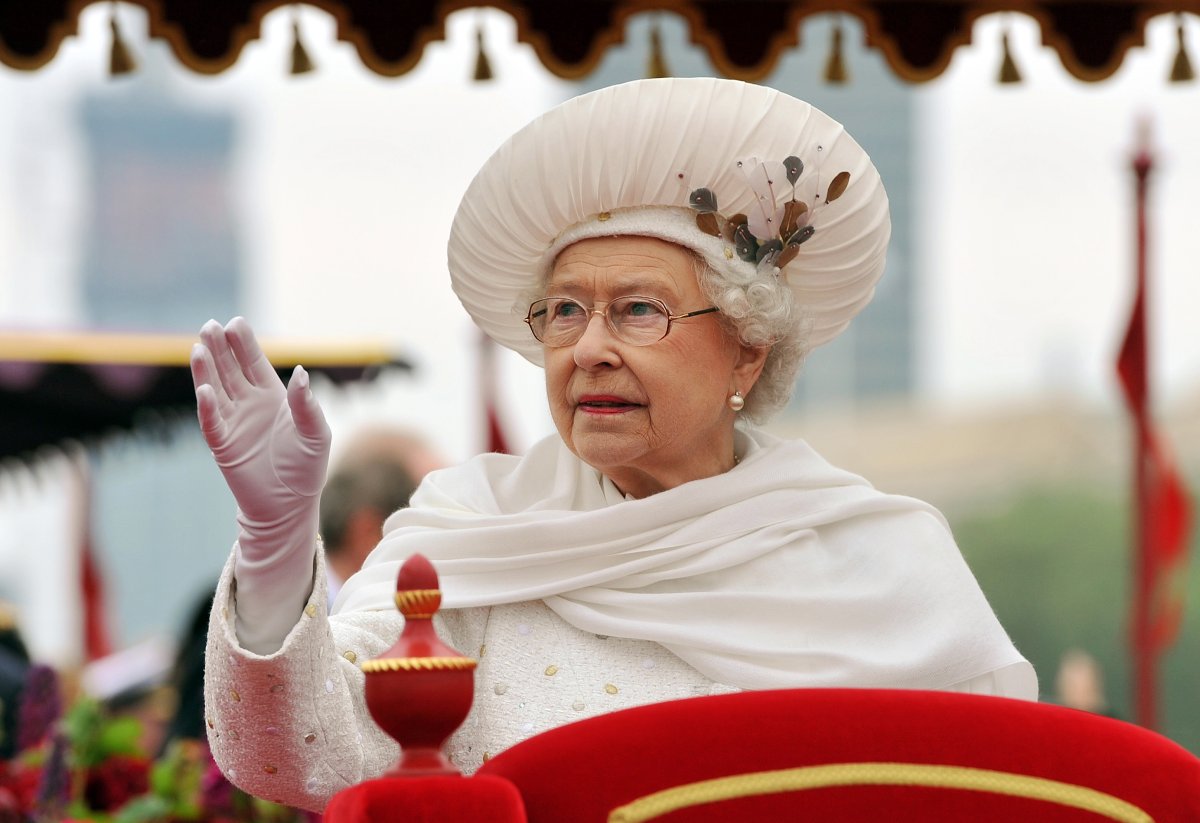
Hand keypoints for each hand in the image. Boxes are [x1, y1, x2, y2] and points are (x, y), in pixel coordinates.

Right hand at [190, 317, 330, 535]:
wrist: (289, 505)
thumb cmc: (306, 468)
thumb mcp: (316, 434)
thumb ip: (308, 405)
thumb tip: (300, 373)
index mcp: (272, 396)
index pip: (254, 363)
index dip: (244, 343)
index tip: (235, 322)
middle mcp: (248, 404)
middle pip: (230, 369)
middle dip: (220, 348)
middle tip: (210, 325)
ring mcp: (233, 423)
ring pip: (215, 390)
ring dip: (206, 370)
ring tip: (198, 347)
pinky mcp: (223, 445)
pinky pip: (212, 422)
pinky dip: (207, 407)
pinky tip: (204, 389)